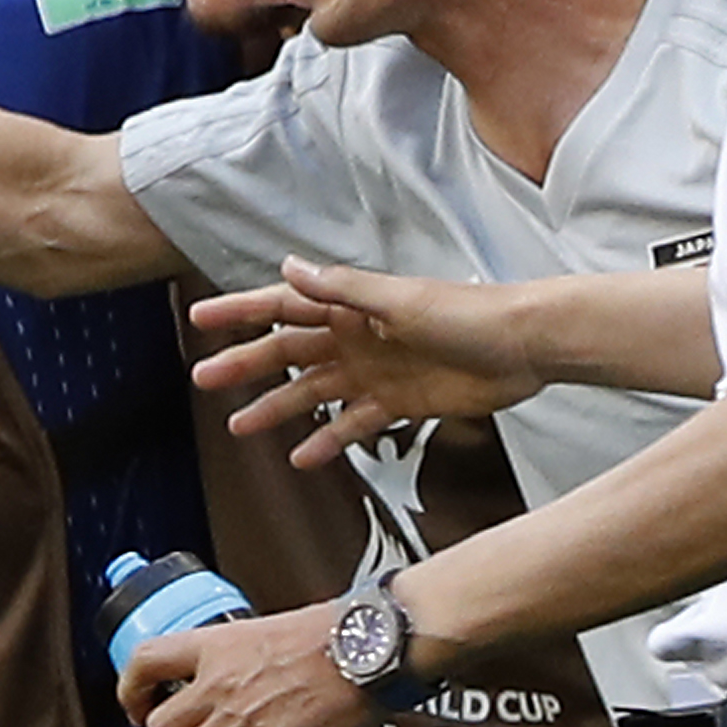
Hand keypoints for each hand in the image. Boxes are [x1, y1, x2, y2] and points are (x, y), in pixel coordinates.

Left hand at [117, 605, 370, 726]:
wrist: (372, 648)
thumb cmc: (336, 633)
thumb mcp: (270, 629)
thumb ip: (247, 654)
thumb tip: (249, 675)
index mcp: (214, 644)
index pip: (145, 662)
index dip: (131, 690)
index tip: (137, 707)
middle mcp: (217, 682)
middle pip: (159, 726)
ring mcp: (239, 718)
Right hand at [190, 259, 540, 465]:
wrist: (526, 347)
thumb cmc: (467, 314)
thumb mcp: (398, 300)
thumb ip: (342, 289)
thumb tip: (288, 267)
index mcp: (350, 308)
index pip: (283, 307)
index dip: (240, 312)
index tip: (200, 321)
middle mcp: (356, 338)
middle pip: (288, 353)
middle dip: (246, 365)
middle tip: (204, 380)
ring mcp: (375, 372)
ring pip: (313, 392)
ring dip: (278, 408)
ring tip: (240, 427)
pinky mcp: (401, 403)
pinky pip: (354, 424)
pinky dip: (329, 440)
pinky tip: (304, 459)